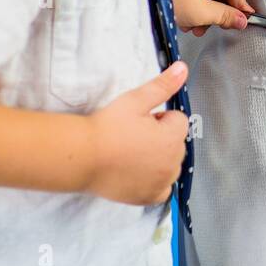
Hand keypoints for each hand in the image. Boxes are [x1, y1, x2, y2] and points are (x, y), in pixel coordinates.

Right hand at [84, 61, 191, 204]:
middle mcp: (173, 162)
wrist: (82, 157)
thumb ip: (163, 85)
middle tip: (132, 137)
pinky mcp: (149, 197)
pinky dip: (155, 182)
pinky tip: (138, 174)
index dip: (159, 118)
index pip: (178, 120)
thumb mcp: (136, 100)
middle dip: (160, 137)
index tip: (139, 121)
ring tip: (130, 154)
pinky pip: (163, 189)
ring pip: (170, 165)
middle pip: (176, 143)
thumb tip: (183, 68)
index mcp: (173, 137)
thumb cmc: (108, 126)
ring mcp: (162, 182)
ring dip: (159, 159)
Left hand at [167, 0, 252, 35]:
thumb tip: (243, 20)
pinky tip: (188, 21)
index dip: (240, 5)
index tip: (244, 22)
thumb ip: (225, 16)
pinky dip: (196, 6)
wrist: (136, 0)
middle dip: (218, 11)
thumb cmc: (168, 1)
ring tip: (196, 27)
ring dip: (206, 12)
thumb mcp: (200, 13)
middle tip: (215, 27)